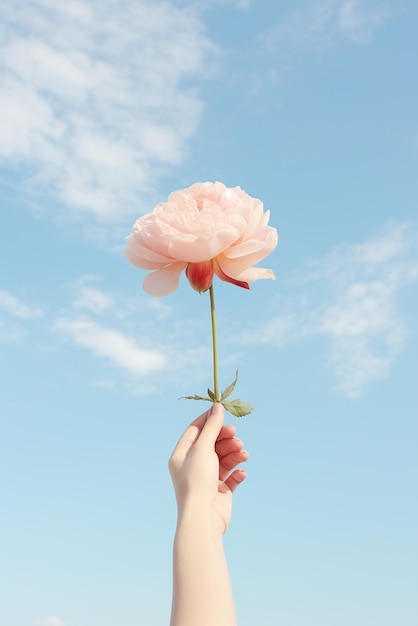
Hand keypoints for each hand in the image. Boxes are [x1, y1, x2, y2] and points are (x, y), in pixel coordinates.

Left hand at [169, 403, 248, 532]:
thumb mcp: (203, 448)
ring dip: (234, 454)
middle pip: (212, 444)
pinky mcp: (219, 492)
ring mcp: (206, 479)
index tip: (223, 411)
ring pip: (224, 459)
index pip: (195, 431)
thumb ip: (212, 427)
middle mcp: (192, 466)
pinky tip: (241, 472)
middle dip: (226, 439)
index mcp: (181, 455)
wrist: (203, 518)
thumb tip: (217, 407)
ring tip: (243, 454)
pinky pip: (231, 477)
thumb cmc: (197, 480)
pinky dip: (237, 472)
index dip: (209, 420)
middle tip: (236, 436)